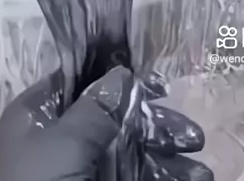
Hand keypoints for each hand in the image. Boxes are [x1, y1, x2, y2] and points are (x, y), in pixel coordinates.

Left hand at [0, 67, 213, 180]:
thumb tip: (121, 73)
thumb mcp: (63, 143)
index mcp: (41, 114)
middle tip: (193, 138)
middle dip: (156, 126)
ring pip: (128, 156)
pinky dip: (157, 179)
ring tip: (202, 173)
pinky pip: (129, 179)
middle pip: (115, 120)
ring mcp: (76, 174)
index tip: (163, 87)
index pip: (84, 82)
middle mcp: (59, 140)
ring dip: (165, 161)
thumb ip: (97, 108)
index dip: (123, 80)